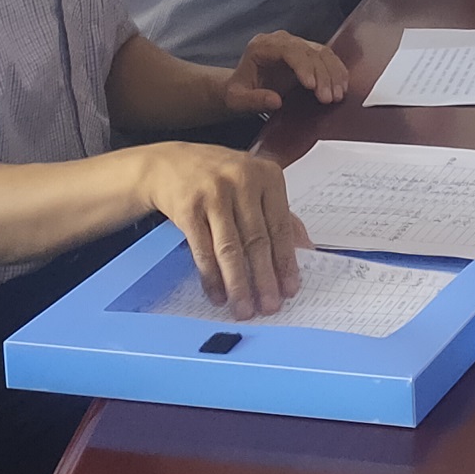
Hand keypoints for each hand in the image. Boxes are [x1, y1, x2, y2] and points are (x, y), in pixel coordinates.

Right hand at [134, 142, 310, 317]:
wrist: (170, 164)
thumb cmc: (220, 178)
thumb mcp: (255, 185)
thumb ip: (279, 213)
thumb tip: (305, 249)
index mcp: (267, 175)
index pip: (281, 226)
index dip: (286, 261)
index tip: (290, 289)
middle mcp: (242, 180)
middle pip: (257, 240)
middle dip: (264, 279)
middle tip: (269, 306)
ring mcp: (213, 193)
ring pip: (230, 248)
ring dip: (238, 284)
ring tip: (243, 308)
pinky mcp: (187, 207)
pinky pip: (202, 250)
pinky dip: (211, 276)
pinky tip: (218, 294)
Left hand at [224, 31, 347, 115]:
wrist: (242, 87)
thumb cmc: (238, 91)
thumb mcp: (237, 99)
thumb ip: (254, 100)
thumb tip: (276, 101)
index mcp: (262, 46)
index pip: (288, 50)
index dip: (303, 66)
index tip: (312, 86)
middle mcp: (281, 41)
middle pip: (309, 51)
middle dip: (322, 75)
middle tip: (328, 98)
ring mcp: (296, 45)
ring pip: (322, 52)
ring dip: (333, 74)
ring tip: (337, 96)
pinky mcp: (308, 53)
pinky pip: (327, 57)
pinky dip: (337, 71)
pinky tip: (342, 86)